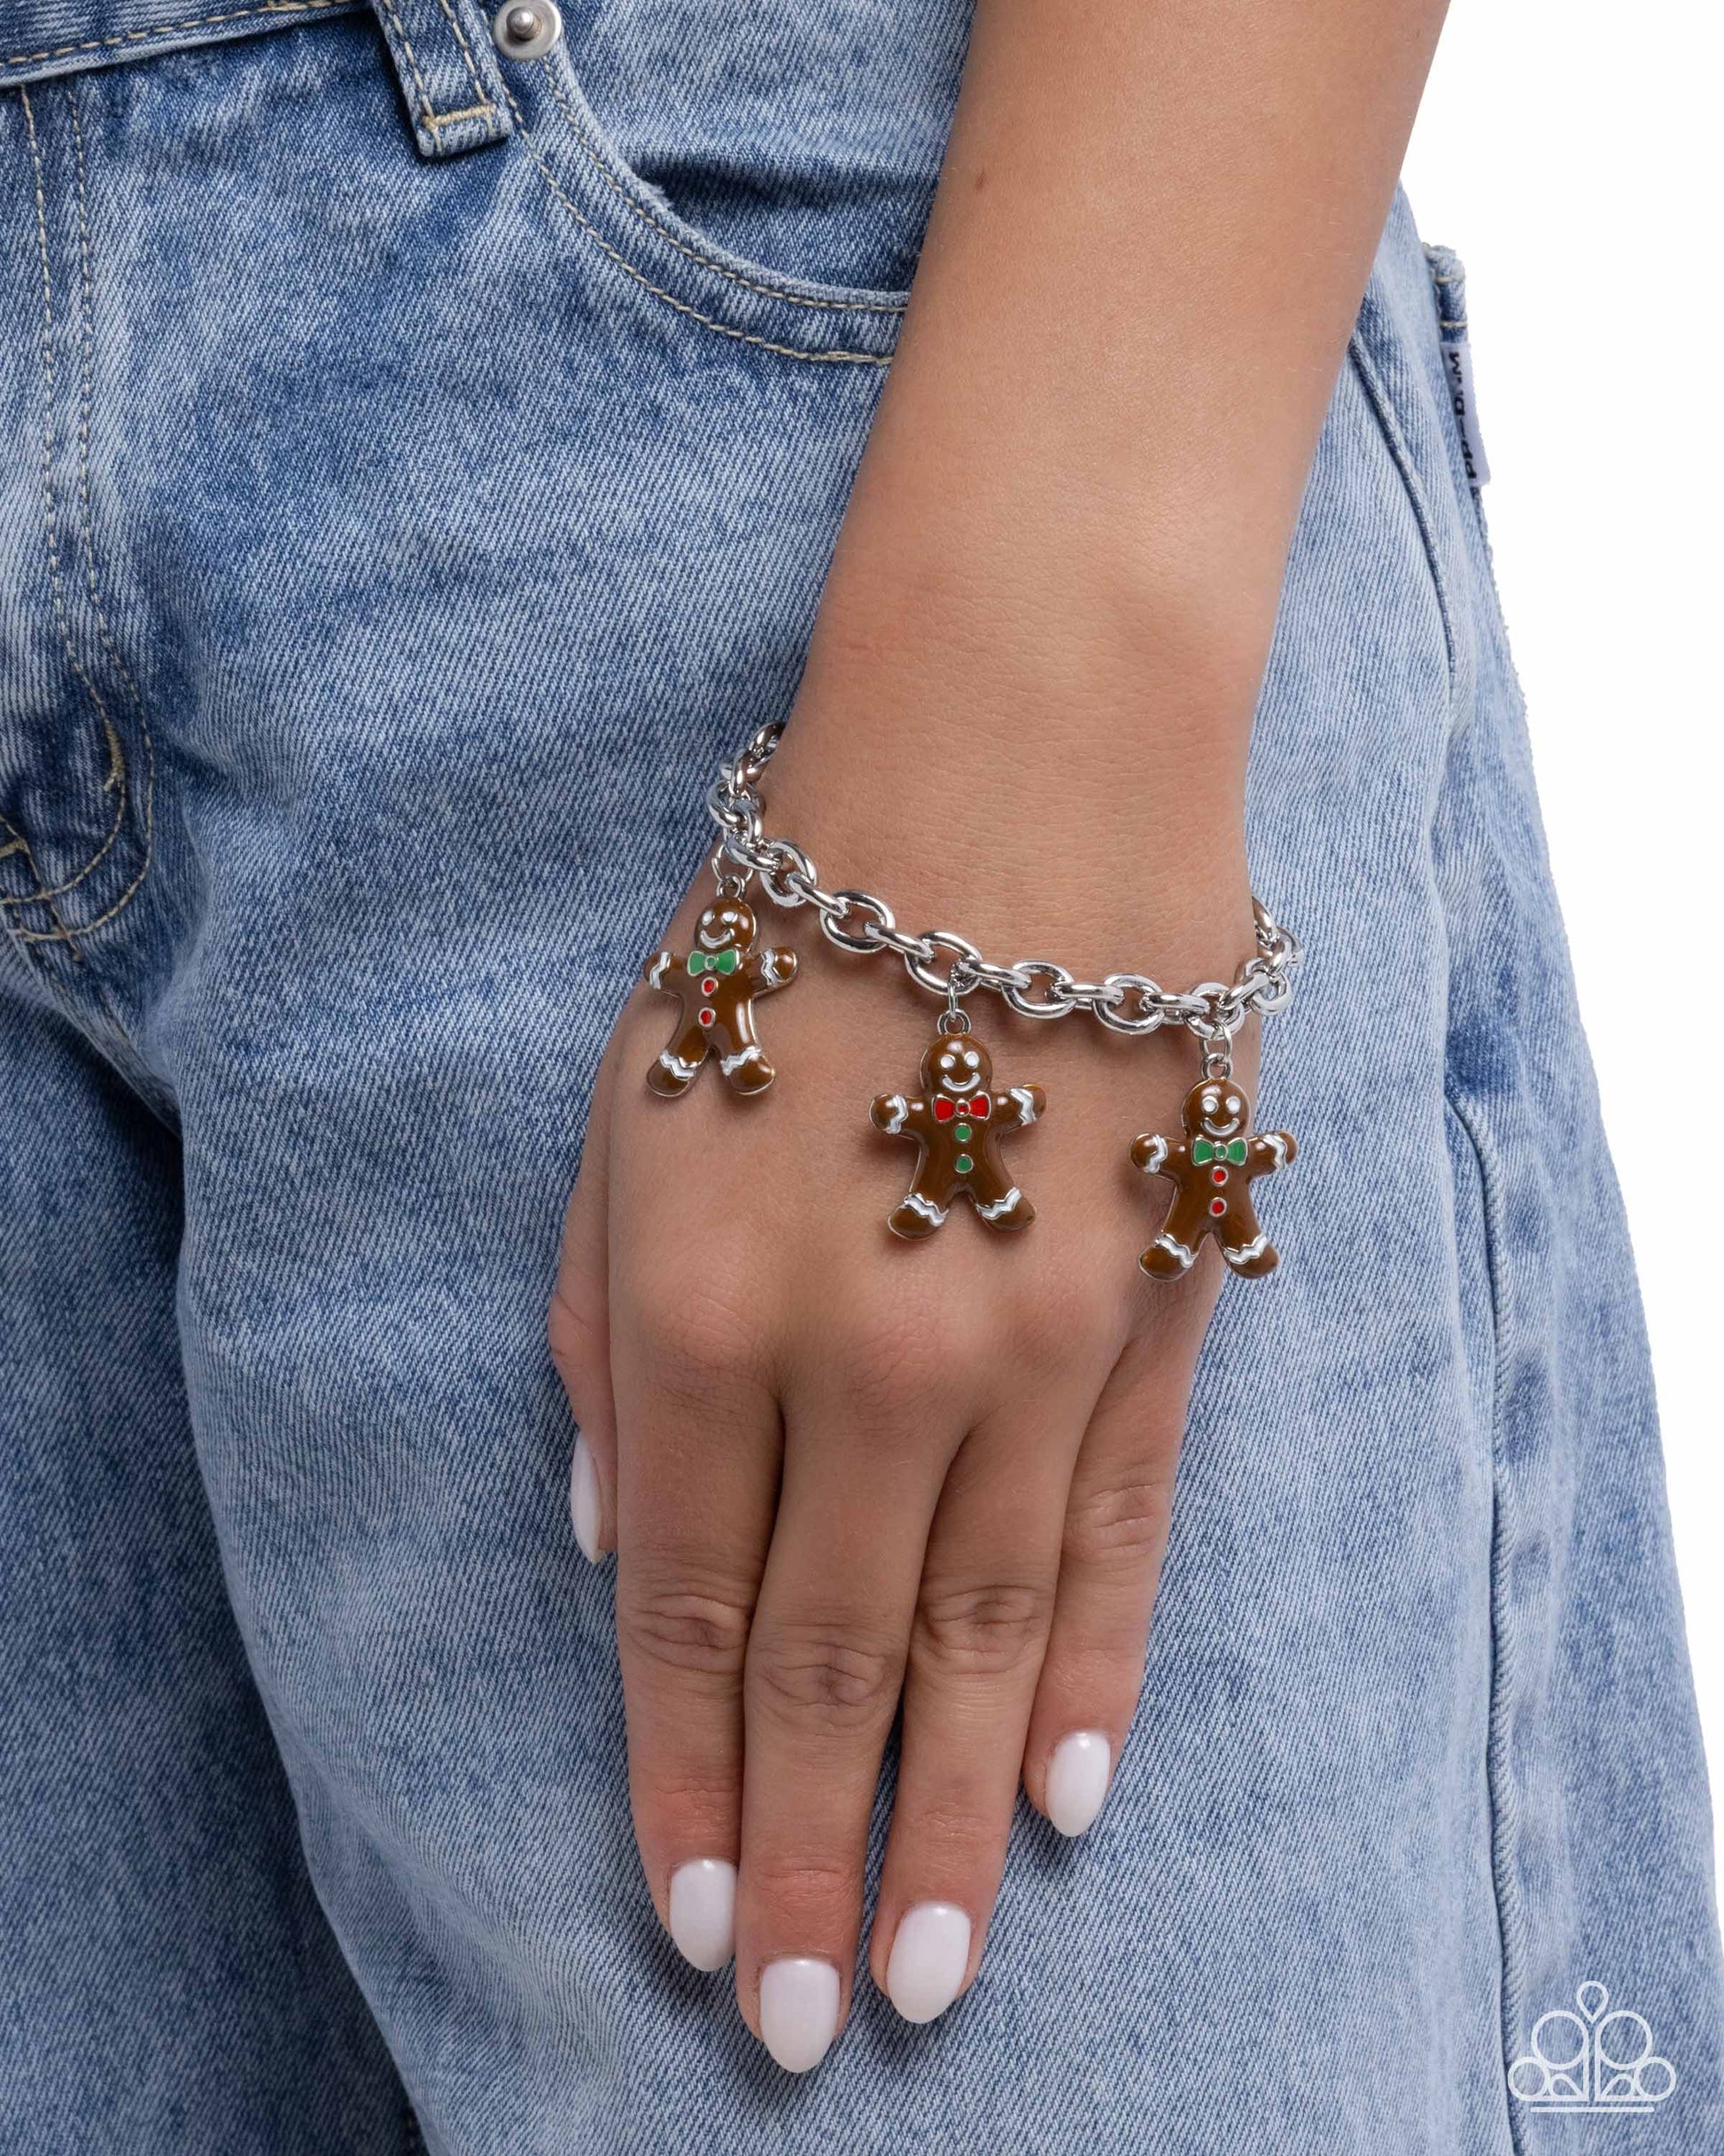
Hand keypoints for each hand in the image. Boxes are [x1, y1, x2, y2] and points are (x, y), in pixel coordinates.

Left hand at [551, 736, 1257, 2066]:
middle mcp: (873, 1357)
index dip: (684, 1782)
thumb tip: (614, 1543)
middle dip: (809, 1857)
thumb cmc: (783, 932)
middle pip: (836, 1661)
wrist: (1009, 774)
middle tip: (802, 2024)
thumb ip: (596, 1333)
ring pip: (986, 1636)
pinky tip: (1060, 1795)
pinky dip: (1089, 1675)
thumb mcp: (619, 1103)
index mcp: (705, 1306)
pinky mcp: (1157, 1308)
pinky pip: (1125, 1534)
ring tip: (926, 1971)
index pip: (691, 1612)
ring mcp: (1036, 1343)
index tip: (682, 1921)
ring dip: (949, 1818)